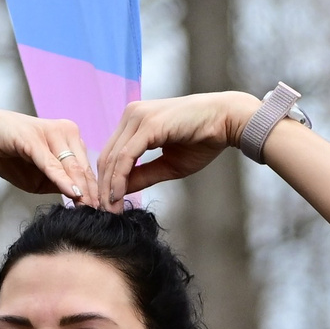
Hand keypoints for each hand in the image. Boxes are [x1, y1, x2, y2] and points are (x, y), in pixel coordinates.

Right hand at [0, 108, 103, 205]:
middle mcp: (66, 131)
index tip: (108, 213)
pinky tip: (73, 195)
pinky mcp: (34, 139)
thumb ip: (59, 185)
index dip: (97, 192)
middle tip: (106, 216)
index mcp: (71, 138)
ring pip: (72, 166)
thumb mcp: (39, 177)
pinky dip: (62, 180)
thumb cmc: (9, 156)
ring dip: (82, 190)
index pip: (88, 170)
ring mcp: (51, 133)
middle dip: (94, 194)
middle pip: (85, 169)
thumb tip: (79, 201)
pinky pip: (52, 164)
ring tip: (93, 210)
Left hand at [94, 92, 261, 204]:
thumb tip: (118, 192)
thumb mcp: (167, 165)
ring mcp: (138, 117)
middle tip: (104, 213)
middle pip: (107, 156)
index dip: (106, 182)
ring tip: (110, 210)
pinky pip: (126, 156)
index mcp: (135, 121)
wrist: (227, 120)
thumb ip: (142, 175)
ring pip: (113, 157)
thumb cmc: (202, 140)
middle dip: (103, 188)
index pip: (111, 154)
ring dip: (109, 187)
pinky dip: (119, 179)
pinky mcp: (147, 124)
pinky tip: (117, 196)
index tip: (107, 207)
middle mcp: (132, 115)